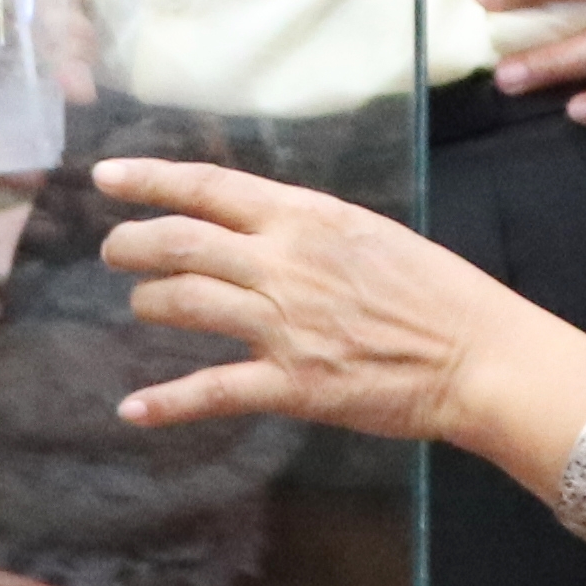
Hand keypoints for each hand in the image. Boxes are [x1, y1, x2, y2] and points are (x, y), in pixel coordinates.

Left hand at [94, 156, 585, 456]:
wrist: (480, 356)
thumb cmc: (437, 292)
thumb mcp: (368, 234)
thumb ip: (307, 230)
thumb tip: (259, 228)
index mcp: (307, 218)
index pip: (209, 186)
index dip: (150, 179)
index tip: (105, 175)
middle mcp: (284, 264)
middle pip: (179, 243)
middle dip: (132, 244)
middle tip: (113, 250)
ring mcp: (283, 325)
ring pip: (182, 304)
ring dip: (149, 303)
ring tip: (142, 305)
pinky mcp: (291, 385)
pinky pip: (211, 390)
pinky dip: (165, 402)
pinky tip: (133, 410)